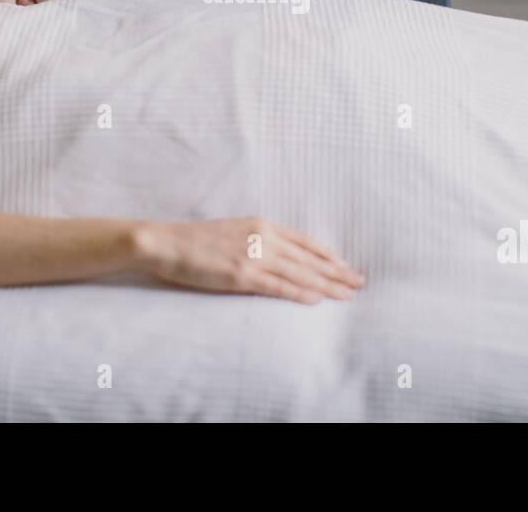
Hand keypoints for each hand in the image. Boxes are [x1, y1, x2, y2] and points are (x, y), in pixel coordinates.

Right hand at [132, 217, 364, 304]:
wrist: (167, 242)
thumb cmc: (197, 241)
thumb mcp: (235, 232)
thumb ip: (258, 241)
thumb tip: (278, 256)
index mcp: (262, 225)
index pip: (306, 241)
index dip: (329, 255)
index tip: (346, 265)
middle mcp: (263, 237)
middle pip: (309, 258)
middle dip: (337, 272)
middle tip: (360, 283)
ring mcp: (253, 255)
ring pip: (300, 273)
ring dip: (327, 285)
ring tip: (348, 294)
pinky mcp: (241, 274)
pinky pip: (278, 286)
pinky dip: (300, 293)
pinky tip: (316, 300)